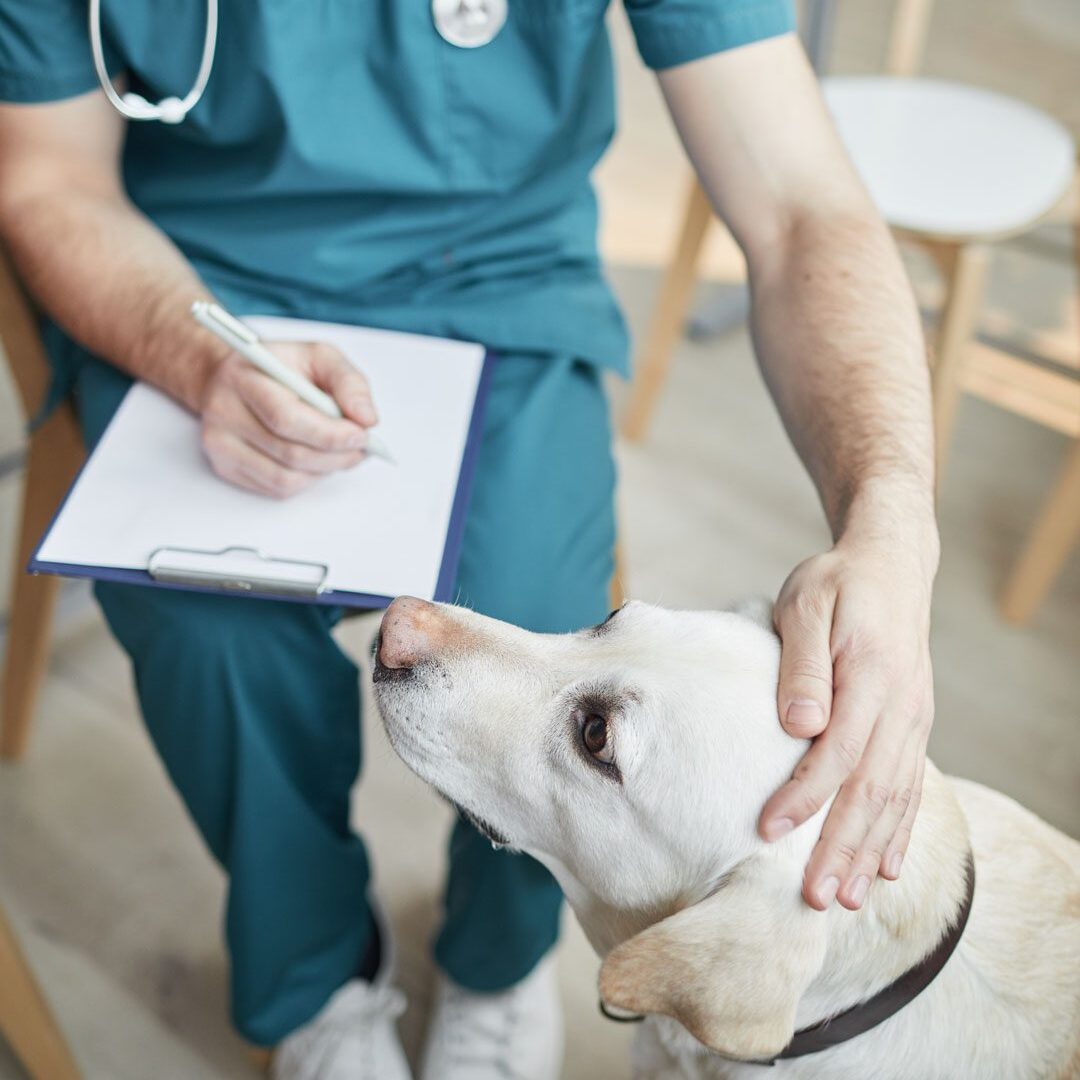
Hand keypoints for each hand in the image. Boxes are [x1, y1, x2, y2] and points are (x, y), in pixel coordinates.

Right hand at [199, 340, 377, 497]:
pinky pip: (277, 488)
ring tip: (342, 453)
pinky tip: (317, 460)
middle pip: (290, 453)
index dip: (330, 433)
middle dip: (337, 456)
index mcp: (244, 379)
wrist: (230, 378)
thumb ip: (348, 382)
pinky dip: (307, 479)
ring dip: (325, 470)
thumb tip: (367, 419)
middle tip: (362, 448)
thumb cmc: (280, 367)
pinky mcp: (225, 467)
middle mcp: (224, 413)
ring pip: (287, 478)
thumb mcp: (318, 356)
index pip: (287, 419)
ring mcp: (220, 445)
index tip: (362, 435)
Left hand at [758, 520, 938, 910]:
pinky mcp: (914, 725)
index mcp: (873, 676)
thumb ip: (803, 666)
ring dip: (868, 850)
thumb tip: (799, 726)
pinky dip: (897, 830)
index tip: (768, 832)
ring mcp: (914, 719)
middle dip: (840, 847)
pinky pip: (909, 786)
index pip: (837, 753)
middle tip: (813, 898)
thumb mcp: (807, 606)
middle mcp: (902, 707)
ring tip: (843, 898)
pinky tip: (882, 866)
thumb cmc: (837, 584)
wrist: (891, 566)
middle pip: (871, 790)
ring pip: (893, 798)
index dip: (804, 797)